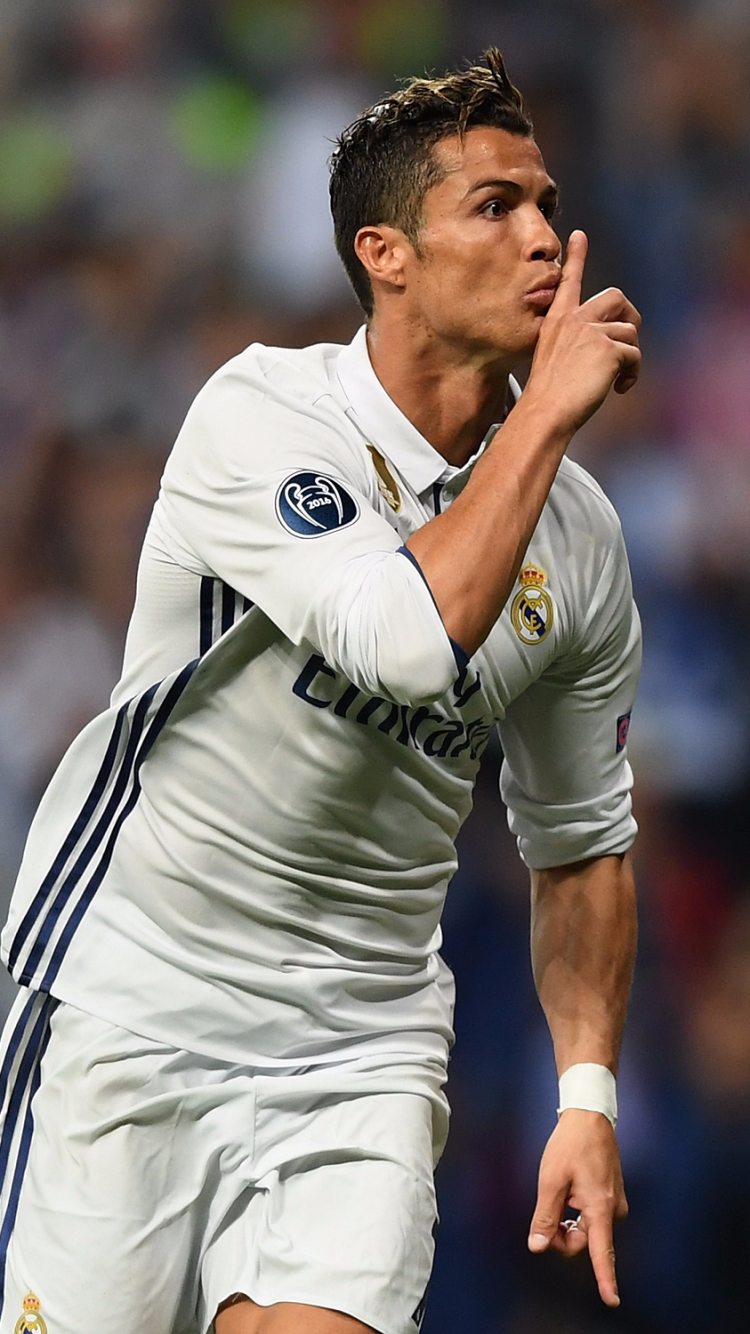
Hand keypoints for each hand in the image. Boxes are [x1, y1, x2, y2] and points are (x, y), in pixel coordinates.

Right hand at [525, 230, 641, 434]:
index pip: (568, 281)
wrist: (544, 412)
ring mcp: (591, 331)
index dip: (576, 257)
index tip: (579, 235)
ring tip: (619, 380)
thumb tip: (600, 351)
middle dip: (629, 316)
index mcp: (557, 321)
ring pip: (629, 333)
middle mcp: (574, 320)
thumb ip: (572, 347)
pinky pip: (634, 355)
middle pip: (615, 298)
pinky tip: (620, 388)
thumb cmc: (546, 397)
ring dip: (630, 358)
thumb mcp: (552, 362)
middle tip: (627, 341)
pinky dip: (633, 374)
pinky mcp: (608, 348)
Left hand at [527, 1107, 627, 1306]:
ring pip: (587, 1230)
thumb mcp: (551, 1179)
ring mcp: (616, 1203)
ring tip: (561, 1192)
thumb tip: (537, 1246)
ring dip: (570, 1221)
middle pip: (585, 1241)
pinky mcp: (613, 1197)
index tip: (612, 1300)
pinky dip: (578, 1212)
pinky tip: (570, 1189)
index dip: (605, 1278)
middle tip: (547, 1211)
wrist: (590, 1116)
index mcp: (600, 1208)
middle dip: (563, 1235)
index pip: (602, 1252)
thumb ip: (545, 1216)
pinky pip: (593, 1217)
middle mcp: (614, 1210)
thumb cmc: (570, 1145)